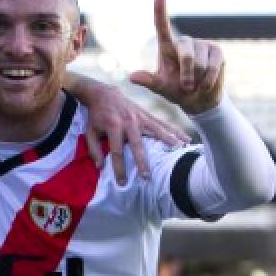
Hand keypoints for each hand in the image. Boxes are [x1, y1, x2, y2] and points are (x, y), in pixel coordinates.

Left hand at [72, 73, 186, 183]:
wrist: (103, 93)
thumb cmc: (97, 115)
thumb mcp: (89, 131)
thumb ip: (93, 148)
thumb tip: (100, 166)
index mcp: (113, 126)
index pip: (117, 151)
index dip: (119, 167)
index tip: (122, 182)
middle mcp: (128, 122)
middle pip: (137, 144)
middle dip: (142, 161)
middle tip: (147, 176)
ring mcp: (140, 117)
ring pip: (156, 130)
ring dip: (169, 141)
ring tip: (181, 150)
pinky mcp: (146, 114)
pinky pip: (162, 124)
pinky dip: (174, 131)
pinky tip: (185, 139)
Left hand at [129, 0, 226, 115]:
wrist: (200, 100)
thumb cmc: (177, 91)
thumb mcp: (161, 88)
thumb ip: (149, 82)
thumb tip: (132, 77)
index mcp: (167, 47)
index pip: (162, 26)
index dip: (160, 11)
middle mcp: (184, 42)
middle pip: (186, 56)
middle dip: (186, 76)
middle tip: (186, 88)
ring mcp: (201, 44)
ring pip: (200, 64)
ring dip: (198, 79)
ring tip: (197, 84)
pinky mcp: (216, 50)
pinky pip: (213, 66)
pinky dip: (209, 80)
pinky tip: (207, 84)